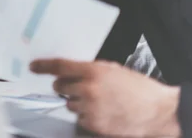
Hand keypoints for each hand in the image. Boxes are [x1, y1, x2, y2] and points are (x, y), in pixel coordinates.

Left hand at [30, 58, 180, 136]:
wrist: (157, 111)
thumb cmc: (138, 88)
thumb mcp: (113, 70)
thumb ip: (91, 70)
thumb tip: (72, 71)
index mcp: (93, 71)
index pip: (60, 66)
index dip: (43, 66)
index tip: (33, 66)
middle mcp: (88, 89)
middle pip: (60, 87)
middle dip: (65, 87)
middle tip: (79, 87)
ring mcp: (89, 109)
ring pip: (69, 104)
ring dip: (78, 102)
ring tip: (99, 101)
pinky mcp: (93, 125)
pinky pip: (80, 119)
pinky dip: (87, 116)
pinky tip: (103, 113)